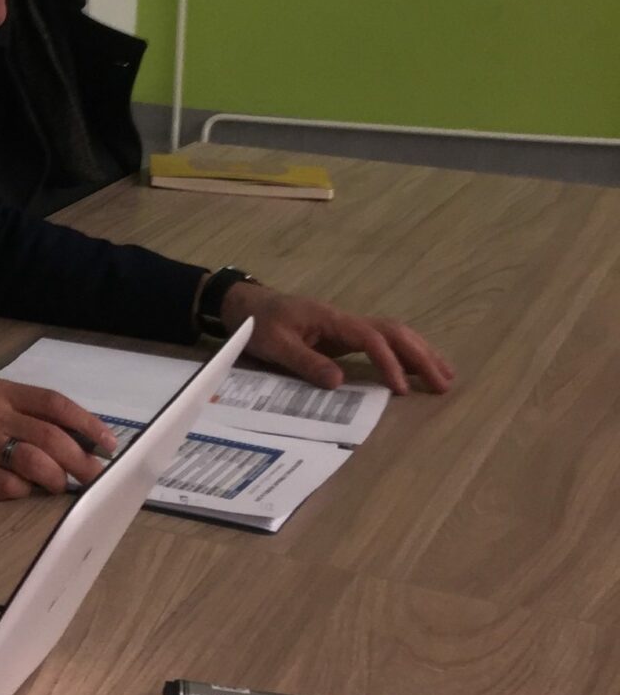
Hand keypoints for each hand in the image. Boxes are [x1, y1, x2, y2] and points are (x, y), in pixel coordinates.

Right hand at [0, 376, 116, 499]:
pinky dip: (22, 492)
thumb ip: (12, 405)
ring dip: (56, 479)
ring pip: (34, 464)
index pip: (54, 404)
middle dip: (82, 460)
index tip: (106, 441)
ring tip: (62, 486)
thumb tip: (59, 429)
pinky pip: (5, 487)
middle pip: (52, 438)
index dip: (87, 424)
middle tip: (95, 474)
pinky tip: (23, 490)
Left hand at [227, 284, 454, 394]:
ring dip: (420, 353)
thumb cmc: (259, 323)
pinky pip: (383, 341)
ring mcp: (347, 327)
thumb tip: (339, 382)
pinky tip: (419, 369)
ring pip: (394, 334)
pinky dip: (405, 353)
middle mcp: (346, 320)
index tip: (401, 390)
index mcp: (331, 320)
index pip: (371, 339)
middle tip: (444, 384)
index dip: (389, 363)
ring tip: (446, 377)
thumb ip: (305, 361)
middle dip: (421, 356)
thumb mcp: (275, 344)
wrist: (247, 305)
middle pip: (394, 332)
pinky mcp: (345, 335)